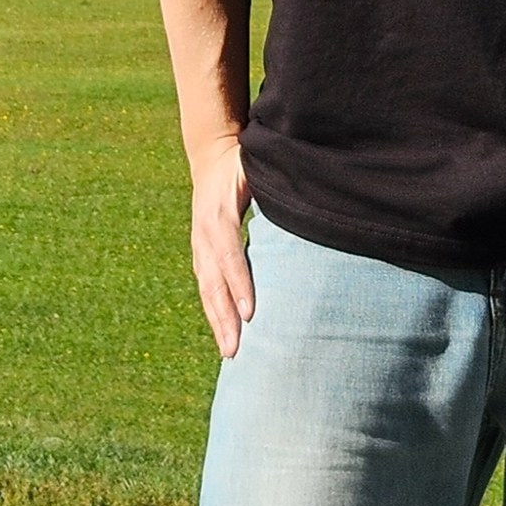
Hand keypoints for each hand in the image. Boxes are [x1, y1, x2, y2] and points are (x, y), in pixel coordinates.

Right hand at [189, 136, 254, 358]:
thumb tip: (306, 204)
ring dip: (217, 321)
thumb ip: (274, 186)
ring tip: (230, 352)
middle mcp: (204, 232)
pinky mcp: (201, 252)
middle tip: (236, 350)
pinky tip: (225, 334)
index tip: (251, 313)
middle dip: (224, 317)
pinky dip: (214, 311)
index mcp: (219, 213)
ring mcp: (199, 244)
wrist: (210, 153)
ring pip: (207, 289)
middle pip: (213, 281)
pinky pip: (206, 286)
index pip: (228, 254)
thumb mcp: (256, 168)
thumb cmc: (243, 161)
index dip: (239, 284)